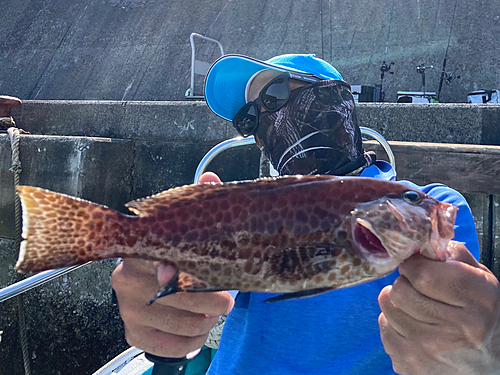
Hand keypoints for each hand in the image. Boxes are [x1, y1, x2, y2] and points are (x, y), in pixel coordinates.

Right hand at [111, 172, 233, 357]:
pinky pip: (177, 347)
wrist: (152, 290)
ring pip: (187, 325)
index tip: (185, 273)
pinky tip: (198, 326)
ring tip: (212, 310)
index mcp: (137, 253)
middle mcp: (126, 283)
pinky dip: (196, 341)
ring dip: (209, 320)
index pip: (156, 260)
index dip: (177, 269)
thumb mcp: (183, 231)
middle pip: (183, 297)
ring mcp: (128, 311)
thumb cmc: (172, 257)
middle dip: (215, 299)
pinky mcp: (135, 335)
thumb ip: (196, 208)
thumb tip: (210, 178)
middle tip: (225, 297)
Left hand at [378, 241, 499, 374]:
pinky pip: (384, 327)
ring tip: (415, 306)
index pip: (423, 274)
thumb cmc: (483, 316)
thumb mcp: (482, 281)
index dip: (414, 265)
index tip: (416, 266)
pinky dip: (394, 323)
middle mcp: (457, 328)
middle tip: (417, 287)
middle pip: (401, 290)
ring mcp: (432, 350)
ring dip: (397, 301)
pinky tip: (413, 326)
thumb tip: (422, 241)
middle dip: (405, 282)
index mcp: (479, 300)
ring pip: (388, 306)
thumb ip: (455, 256)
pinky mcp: (411, 364)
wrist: (491, 367)